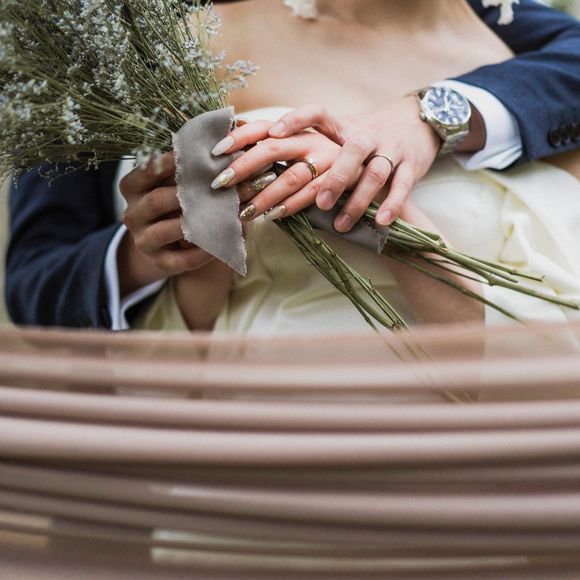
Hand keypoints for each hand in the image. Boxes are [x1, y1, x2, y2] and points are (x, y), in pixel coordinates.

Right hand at [118, 152, 214, 295]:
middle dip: (187, 192)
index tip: (194, 153)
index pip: (146, 171)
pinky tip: (221, 244)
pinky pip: (182, 259)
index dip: (168, 162)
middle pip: (156, 201)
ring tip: (222, 214)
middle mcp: (132, 215)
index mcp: (132, 189)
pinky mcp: (160, 263)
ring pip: (165, 231)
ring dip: (194, 223)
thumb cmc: (174, 204)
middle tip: (218, 184)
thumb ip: (186, 169)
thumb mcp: (172, 184)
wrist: (166, 245)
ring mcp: (143, 241)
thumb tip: (219, 145)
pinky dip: (202, 252)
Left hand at [210, 120, 348, 221]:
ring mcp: (329, 157)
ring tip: (245, 211)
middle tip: (221, 184)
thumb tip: (236, 147)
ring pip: (292, 176)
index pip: (263, 127)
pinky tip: (276, 214)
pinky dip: (294, 205)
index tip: (216, 150)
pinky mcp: (346, 176)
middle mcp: (311, 139)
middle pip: (272, 148)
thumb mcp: (308, 144)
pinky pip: (316, 192)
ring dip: (266, 195)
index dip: (239, 136)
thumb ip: (279, 147)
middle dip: (245, 166)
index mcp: (299, 129)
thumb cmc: (334, 151)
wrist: (385, 141)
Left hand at [267, 98, 440, 229]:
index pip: (316, 114)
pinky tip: (382, 221)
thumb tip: (262, 157)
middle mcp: (365, 136)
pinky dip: (392, 203)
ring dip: (357, 200)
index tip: (272, 133)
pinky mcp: (411, 164)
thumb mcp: (338, 134)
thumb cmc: (365, 137)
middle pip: (346, 153)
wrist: (417, 122)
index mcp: (341, 127)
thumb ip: (308, 145)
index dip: (294, 120)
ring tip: (340, 225)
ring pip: (374, 173)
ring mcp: (389, 149)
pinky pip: (402, 185)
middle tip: (310, 205)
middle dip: (332, 179)